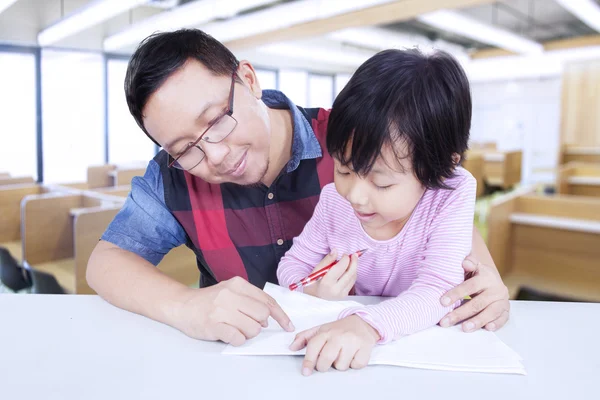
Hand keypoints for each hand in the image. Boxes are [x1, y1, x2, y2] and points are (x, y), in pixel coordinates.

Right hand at [174, 276, 293, 344]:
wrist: (181, 305)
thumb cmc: (209, 301)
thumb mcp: (231, 291)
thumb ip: (250, 300)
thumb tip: (269, 319)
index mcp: (238, 284)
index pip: (267, 300)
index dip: (281, 315)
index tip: (288, 325)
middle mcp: (231, 295)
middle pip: (263, 315)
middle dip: (259, 324)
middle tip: (246, 324)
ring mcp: (221, 310)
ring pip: (253, 328)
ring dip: (248, 334)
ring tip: (235, 329)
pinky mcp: (214, 326)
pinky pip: (238, 338)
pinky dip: (238, 340)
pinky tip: (230, 335)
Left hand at [289, 315, 379, 375]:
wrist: (363, 322)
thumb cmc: (340, 329)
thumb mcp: (321, 329)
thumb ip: (305, 338)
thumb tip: (292, 347)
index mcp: (326, 331)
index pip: (313, 347)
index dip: (308, 361)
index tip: (306, 371)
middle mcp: (339, 336)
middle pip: (326, 360)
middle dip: (324, 366)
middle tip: (327, 361)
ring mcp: (353, 341)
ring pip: (341, 366)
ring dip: (340, 364)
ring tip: (343, 354)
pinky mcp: (365, 348)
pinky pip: (355, 366)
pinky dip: (354, 363)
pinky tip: (353, 354)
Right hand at [303, 249, 357, 299]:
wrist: (313, 299)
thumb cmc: (312, 284)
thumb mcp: (316, 271)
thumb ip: (327, 260)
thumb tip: (335, 250)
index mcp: (327, 283)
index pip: (340, 268)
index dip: (345, 259)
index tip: (344, 254)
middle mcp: (336, 290)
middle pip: (350, 273)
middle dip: (354, 262)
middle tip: (354, 255)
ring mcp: (341, 294)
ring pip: (353, 277)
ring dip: (354, 268)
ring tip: (351, 261)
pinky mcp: (344, 296)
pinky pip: (352, 282)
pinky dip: (352, 274)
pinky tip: (348, 270)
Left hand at [439, 256, 509, 331]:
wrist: (493, 281)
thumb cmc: (477, 275)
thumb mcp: (473, 267)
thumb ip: (469, 264)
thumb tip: (465, 262)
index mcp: (486, 277)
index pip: (470, 286)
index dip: (456, 294)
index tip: (442, 302)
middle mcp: (496, 289)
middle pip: (477, 303)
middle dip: (460, 313)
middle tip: (445, 321)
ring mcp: (502, 301)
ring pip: (490, 313)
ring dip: (477, 321)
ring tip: (464, 328)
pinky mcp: (506, 311)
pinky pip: (502, 319)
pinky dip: (496, 324)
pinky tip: (486, 329)